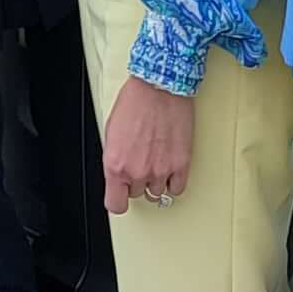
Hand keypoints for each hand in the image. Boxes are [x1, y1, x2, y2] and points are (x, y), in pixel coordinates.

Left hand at [100, 78, 194, 212]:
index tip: (121, 194)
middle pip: (137, 194)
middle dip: (137, 181)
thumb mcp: (111, 133)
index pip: (115, 204)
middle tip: (139, 162)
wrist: (159, 87)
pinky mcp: (181, 164)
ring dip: (155, 179)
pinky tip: (169, 169)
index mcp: (115, 166)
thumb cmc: (135, 102)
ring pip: (157, 192)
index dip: (118, 199)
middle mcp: (138, 171)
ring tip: (155, 160)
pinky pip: (177, 188)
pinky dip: (173, 181)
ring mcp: (161, 170)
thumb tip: (118, 172)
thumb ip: (114, 159)